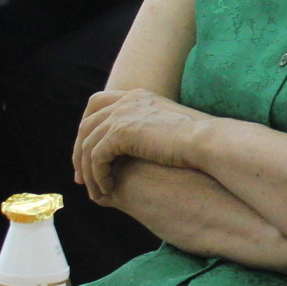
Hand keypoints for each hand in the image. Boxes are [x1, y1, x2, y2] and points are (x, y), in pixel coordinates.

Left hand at [73, 87, 215, 201]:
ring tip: (95, 190)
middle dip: (80, 152)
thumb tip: (136, 145)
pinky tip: (107, 189)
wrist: (206, 141)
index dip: (87, 126)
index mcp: (136, 96)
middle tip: (82, 178)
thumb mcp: (166, 126)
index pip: (96, 103)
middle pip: (86, 125)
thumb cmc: (196, 140)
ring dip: (88, 170)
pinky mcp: (119, 135)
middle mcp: (125, 101)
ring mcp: (121, 116)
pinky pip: (96, 158)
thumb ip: (146, 127)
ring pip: (88, 145)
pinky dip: (98, 176)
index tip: (87, 151)